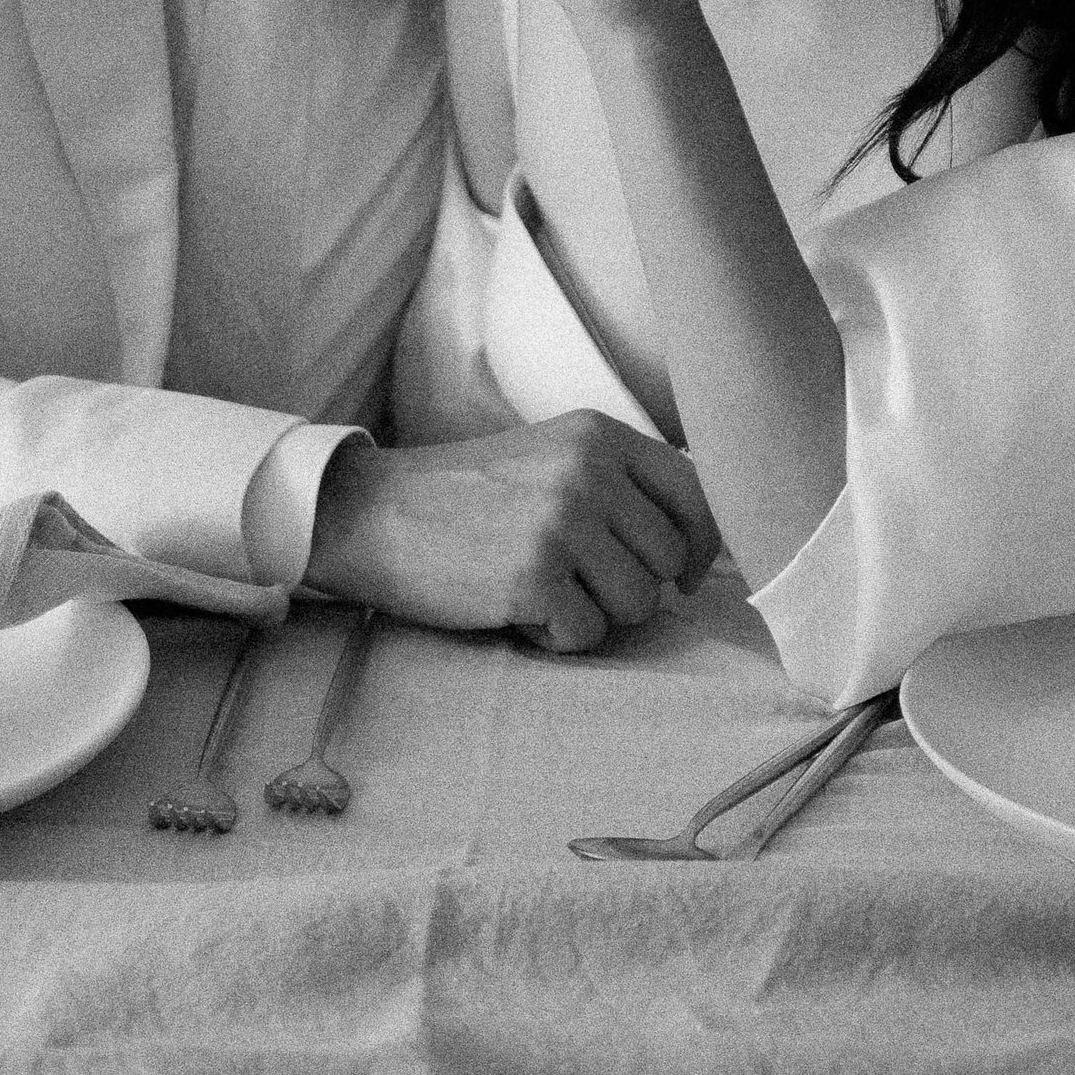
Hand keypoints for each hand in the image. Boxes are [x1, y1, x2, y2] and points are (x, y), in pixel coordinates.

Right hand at [303, 416, 721, 654]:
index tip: (682, 575)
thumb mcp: (550, 457)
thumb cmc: (466, 497)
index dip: (700, 545)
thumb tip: (689, 547)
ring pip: (637, 604)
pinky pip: (587, 635)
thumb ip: (615, 483)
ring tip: (542, 592)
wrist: (374, 513)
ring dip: (594, 614)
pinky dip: (555, 637)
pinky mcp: (534, 577)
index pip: (695, 492)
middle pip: (666, 561)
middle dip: (629, 587)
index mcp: (599, 436)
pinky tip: (516, 611)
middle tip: (573, 582)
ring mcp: (563, 524)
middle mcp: (589, 472)